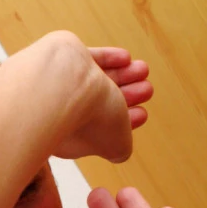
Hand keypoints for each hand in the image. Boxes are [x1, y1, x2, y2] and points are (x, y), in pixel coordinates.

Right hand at [15, 31, 151, 162]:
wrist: (62, 87)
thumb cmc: (87, 121)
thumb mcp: (116, 145)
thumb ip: (121, 149)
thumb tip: (120, 148)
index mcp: (70, 139)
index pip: (101, 130)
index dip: (125, 122)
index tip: (142, 113)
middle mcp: (62, 114)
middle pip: (100, 104)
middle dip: (127, 96)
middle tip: (147, 89)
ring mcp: (59, 86)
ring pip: (94, 80)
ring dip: (122, 75)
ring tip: (143, 69)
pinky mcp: (60, 60)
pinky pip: (87, 59)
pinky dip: (108, 59)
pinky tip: (125, 58)